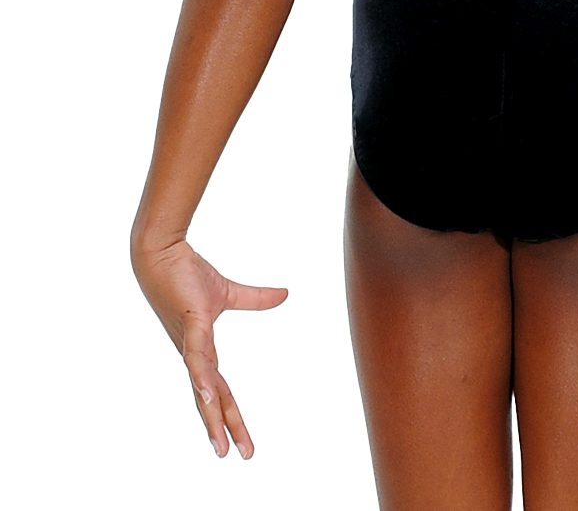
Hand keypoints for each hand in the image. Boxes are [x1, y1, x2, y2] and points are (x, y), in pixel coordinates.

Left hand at [132, 238, 287, 457]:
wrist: (162, 253)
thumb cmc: (187, 273)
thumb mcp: (229, 292)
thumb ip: (256, 298)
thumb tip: (285, 293)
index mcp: (202, 351)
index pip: (220, 391)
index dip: (230, 417)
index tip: (239, 444)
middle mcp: (193, 354)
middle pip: (212, 399)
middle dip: (223, 428)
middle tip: (234, 455)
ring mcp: (189, 342)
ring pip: (203, 387)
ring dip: (211, 415)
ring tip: (219, 442)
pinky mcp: (189, 326)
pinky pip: (197, 357)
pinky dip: (202, 378)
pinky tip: (207, 395)